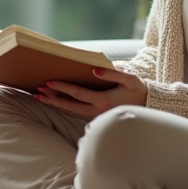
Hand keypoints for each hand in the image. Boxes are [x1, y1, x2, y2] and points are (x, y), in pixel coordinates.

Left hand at [33, 67, 147, 120]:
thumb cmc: (139, 90)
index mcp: (104, 100)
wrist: (150, 107)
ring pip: (71, 112)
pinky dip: (64, 108)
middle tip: (37, 92)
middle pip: (69, 106)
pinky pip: (76, 114)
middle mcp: (97, 111)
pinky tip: (55, 103)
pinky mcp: (97, 118)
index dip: (63, 88)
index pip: (78, 94)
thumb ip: (112, 73)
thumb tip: (94, 70)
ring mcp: (96, 116)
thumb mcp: (129, 79)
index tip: (49, 82)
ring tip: (40, 98)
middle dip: (52, 99)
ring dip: (55, 104)